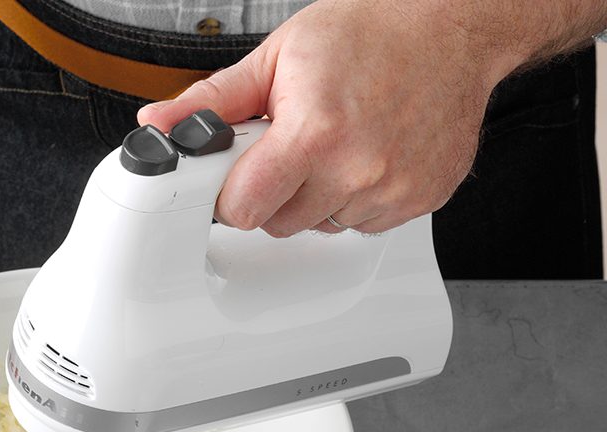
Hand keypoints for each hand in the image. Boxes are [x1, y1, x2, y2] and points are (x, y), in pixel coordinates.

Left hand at [138, 0, 524, 235]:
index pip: (243, 209)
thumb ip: (213, 101)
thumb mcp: (277, 56)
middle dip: (272, 192)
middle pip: (279, 224)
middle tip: (288, 148)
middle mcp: (358, 168)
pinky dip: (356, 198)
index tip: (235, 174)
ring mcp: (394, 188)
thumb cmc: (370, 33)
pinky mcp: (421, 199)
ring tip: (332, 144)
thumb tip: (159, 124)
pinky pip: (364, 223)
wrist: (451, 26)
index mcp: (314, 132)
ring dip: (316, 197)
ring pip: (321, 226)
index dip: (230, 193)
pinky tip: (364, 156)